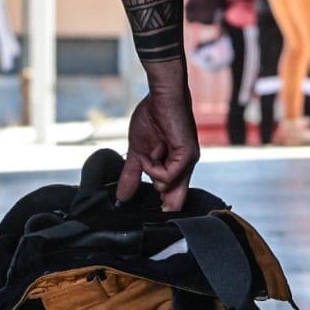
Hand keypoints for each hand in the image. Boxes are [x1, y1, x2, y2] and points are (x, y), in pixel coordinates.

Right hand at [120, 63, 200, 210]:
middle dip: (160, 201)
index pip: (173, 197)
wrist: (161, 96)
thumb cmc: (152, 117)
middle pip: (175, 200)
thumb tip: (121, 196)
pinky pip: (167, 176)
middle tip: (146, 185)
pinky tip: (152, 153)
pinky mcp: (187, 156)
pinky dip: (154, 168)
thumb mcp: (138, 152)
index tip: (149, 212)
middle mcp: (185, 166)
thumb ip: (132, 174)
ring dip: (150, 171)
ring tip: (149, 152)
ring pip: (166, 188)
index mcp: (176, 166)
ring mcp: (188, 161)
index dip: (163, 207)